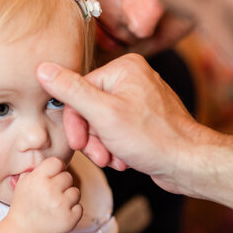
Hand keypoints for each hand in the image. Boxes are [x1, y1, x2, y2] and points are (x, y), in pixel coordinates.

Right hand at [10, 157, 82, 232]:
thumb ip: (37, 169)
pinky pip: (79, 207)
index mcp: (38, 179)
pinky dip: (72, 211)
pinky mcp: (71, 218)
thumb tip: (51, 157)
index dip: (55, 169)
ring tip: (55, 205)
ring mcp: (62, 205)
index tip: (51, 177)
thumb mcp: (23, 183)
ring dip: (68, 197)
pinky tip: (60, 214)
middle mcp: (50, 190)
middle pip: (68, 177)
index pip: (57, 162)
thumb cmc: (24, 206)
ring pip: (76, 191)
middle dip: (61, 184)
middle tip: (51, 195)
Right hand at [35, 54, 232, 212]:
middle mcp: (132, 78)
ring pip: (101, 122)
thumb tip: (43, 68)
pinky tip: (124, 159)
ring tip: (114, 160)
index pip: (78, 91)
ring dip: (102, 146)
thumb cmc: (153, 138)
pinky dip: (116, 147)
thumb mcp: (103, 114)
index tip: (80, 143)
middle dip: (91, 137)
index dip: (76, 122)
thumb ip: (71, 90)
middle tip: (99, 156)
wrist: (189, 164)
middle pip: (89, 107)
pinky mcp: (145, 118)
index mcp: (123, 68)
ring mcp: (140, 98)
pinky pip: (117, 130)